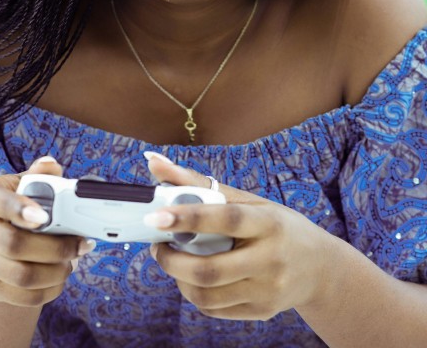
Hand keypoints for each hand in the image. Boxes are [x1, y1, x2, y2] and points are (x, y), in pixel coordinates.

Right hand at [0, 157, 94, 307]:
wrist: (0, 238)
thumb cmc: (21, 202)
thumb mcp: (27, 184)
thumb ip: (41, 173)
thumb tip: (49, 164)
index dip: (17, 209)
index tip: (44, 217)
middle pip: (13, 244)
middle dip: (54, 247)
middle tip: (80, 244)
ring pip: (20, 275)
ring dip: (55, 271)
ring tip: (73, 260)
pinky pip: (22, 296)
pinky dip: (49, 290)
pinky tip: (61, 277)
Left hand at [145, 154, 332, 321]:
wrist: (319, 268)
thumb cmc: (276, 225)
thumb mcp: (248, 200)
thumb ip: (198, 182)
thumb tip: (153, 161)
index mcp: (270, 222)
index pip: (226, 219)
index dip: (188, 217)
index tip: (155, 216)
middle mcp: (271, 259)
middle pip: (210, 269)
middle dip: (171, 259)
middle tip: (157, 244)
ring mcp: (267, 290)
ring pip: (206, 295)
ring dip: (178, 278)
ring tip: (172, 259)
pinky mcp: (261, 312)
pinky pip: (214, 309)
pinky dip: (193, 293)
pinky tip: (192, 277)